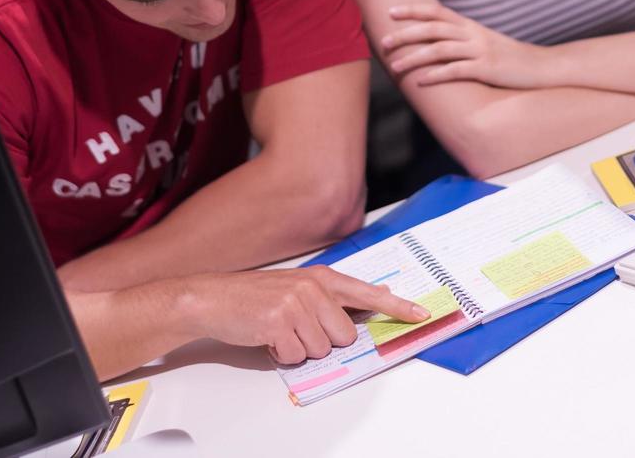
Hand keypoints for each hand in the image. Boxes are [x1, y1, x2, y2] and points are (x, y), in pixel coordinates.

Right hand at [189, 266, 428, 365]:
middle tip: (296, 328)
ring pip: (321, 349)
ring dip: (299, 348)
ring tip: (279, 330)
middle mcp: (313, 287)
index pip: (367, 293)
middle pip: (344, 336)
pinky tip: (267, 337)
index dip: (397, 307)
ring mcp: (296, 304)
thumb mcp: (300, 286)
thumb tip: (377, 294)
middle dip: (322, 341)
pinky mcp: (278, 322)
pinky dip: (281, 354)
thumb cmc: (255, 296)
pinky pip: (295, 357)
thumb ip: (336, 294)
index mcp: (322, 277)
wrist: (212, 298)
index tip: (422, 314)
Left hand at [383, 3, 557, 88]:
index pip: (437, 12)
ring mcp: (481, 51)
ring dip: (414, 57)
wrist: (543, 67)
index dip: (413, 11)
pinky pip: (456, 71)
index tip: (390, 12)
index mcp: (471, 26)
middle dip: (406, 34)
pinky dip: (436, 75)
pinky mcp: (487, 69)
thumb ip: (464, 39)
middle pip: (432, 29)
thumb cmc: (511, 58)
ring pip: (439, 50)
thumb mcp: (486, 42)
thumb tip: (438, 42)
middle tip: (384, 42)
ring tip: (395, 66)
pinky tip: (420, 82)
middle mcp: (473, 34)